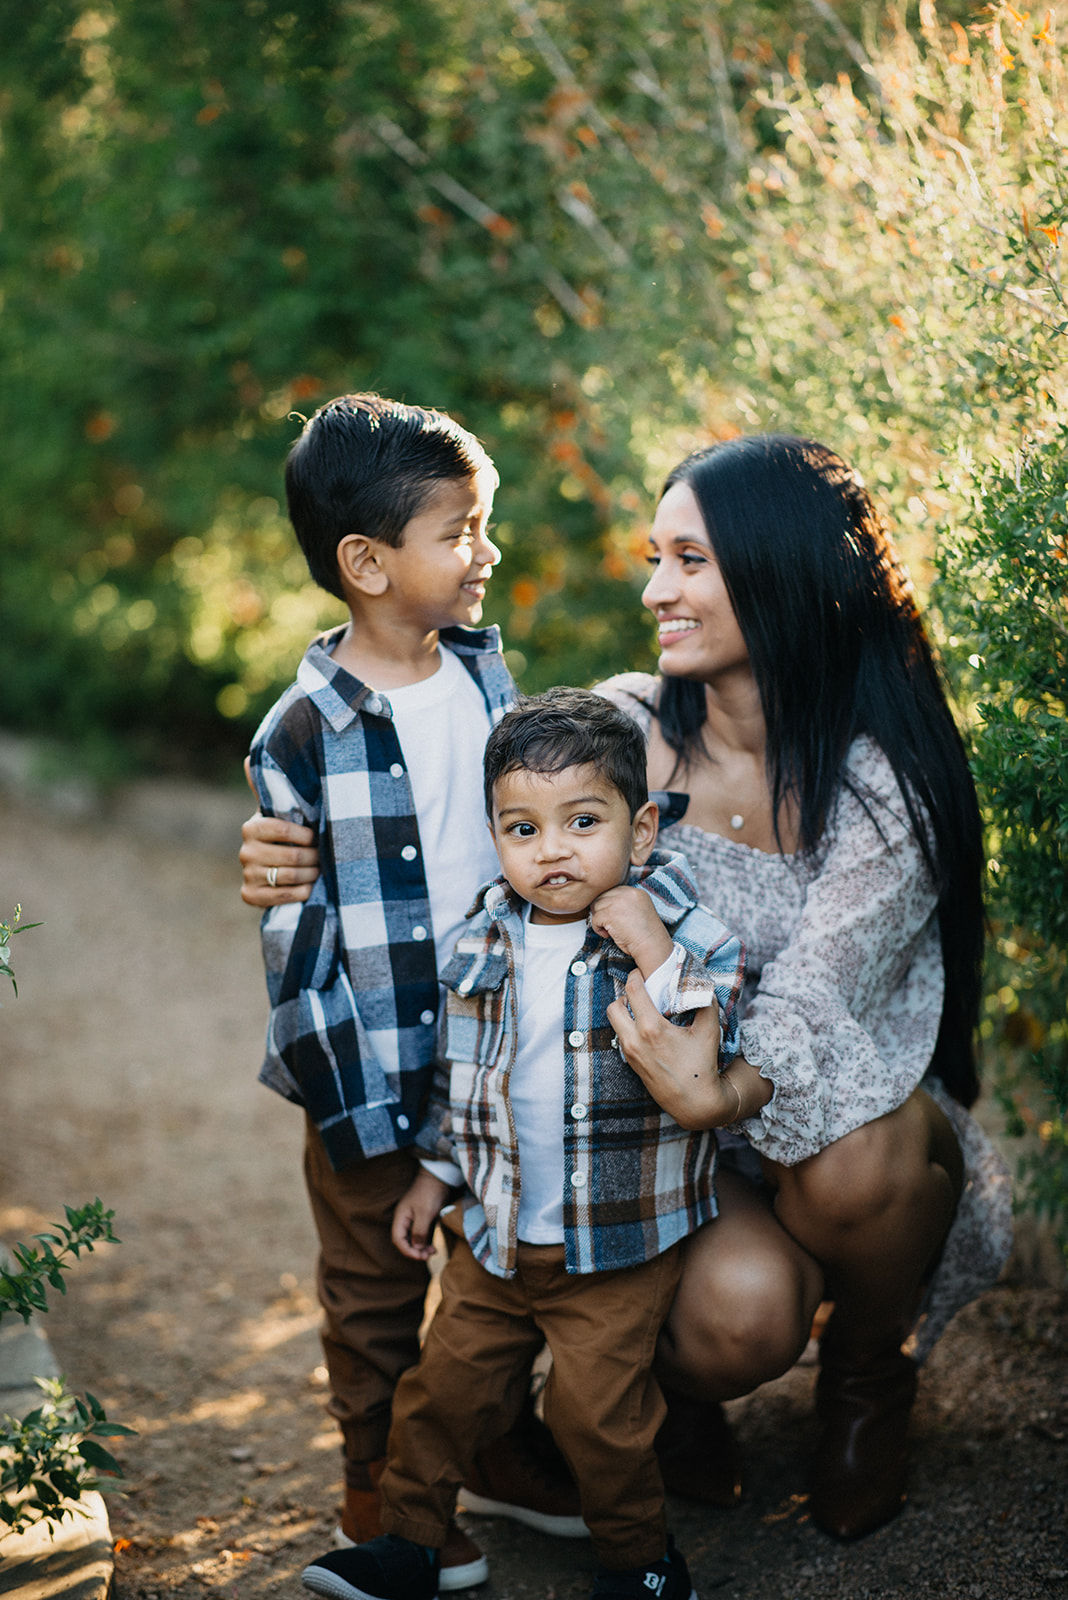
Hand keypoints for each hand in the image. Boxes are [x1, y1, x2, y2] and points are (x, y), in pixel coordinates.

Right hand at [391, 1169, 452, 1260]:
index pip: (398, 1239)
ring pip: (414, 1239)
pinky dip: (426, 1242)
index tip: (420, 1256)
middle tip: (427, 1256)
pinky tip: (433, 1246)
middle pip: (405, 1241)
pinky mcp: (423, 1218)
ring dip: (421, 1248)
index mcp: (401, 1217)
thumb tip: (417, 1248)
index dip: (407, 1250)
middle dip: (414, 1251)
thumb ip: (419, 1231)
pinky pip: (421, 1234)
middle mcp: (405, 1219)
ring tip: (432, 1252)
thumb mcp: (425, 1213)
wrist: (439, 1176)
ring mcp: (413, 1219)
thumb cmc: (430, 1192)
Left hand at [589, 885, 673, 978]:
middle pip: (602, 896)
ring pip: (596, 906)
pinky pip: (595, 918)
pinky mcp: (610, 913)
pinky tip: (607, 935)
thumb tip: (606, 904)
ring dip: (599, 919)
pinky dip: (598, 928)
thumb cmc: (645, 935)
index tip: (613, 917)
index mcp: (637, 892)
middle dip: (602, 911)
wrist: (651, 946)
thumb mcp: (639, 911)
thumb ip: (626, 904)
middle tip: (608, 924)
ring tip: (609, 930)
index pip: (613, 891)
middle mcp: (628, 893)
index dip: (609, 905)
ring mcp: (618, 902)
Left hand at [606, 968, 733, 1129]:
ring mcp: (630, 1053)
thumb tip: (700, 983)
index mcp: (651, 1028)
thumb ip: (705, 1002)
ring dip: (624, 1011)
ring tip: (643, 1009)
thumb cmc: (703, 1066)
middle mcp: (635, 1040)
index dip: (636, 976)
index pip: (632, 990)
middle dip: (625, 994)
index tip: (644, 972)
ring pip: (614, 1022)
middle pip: (614, 1005)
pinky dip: (628, 1027)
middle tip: (641, 992)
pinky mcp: (630, 1064)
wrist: (695, 1103)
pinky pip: (621, 1037)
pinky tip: (645, 1027)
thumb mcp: (709, 1031)